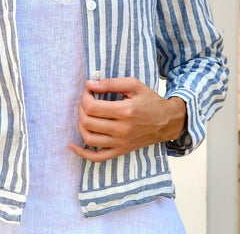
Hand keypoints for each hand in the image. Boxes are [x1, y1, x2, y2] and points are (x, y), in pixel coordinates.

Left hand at [67, 77, 185, 162]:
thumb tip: (89, 84)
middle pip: (88, 122)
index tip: (88, 92)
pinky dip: (82, 153)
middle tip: (86, 101)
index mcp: (125, 111)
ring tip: (84, 115)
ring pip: (89, 138)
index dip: (85, 98)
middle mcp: (122, 130)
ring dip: (80, 125)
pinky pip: (97, 157)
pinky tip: (72, 146)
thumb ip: (110, 83)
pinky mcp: (120, 151)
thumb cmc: (150, 101)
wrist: (167, 121)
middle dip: (81, 109)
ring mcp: (121, 143)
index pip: (92, 107)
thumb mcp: (134, 85)